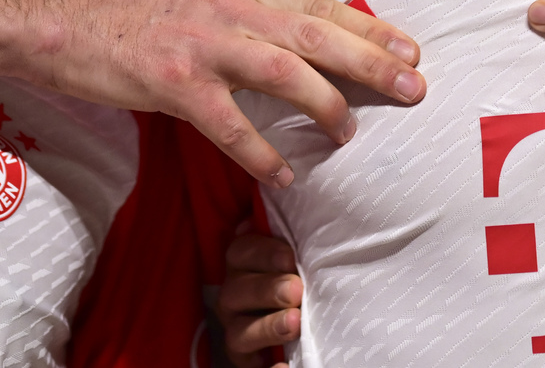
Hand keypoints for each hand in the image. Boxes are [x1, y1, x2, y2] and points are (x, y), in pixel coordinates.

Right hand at [46, 0, 424, 187]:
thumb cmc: (120, 4)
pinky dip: (261, 152)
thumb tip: (285, 29)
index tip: (408, 46)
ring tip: (350, 132)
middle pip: (317, 32)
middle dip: (371, 60)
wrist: (51, 12)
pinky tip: (284, 173)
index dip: (367, 26)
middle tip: (412, 84)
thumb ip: (239, 6)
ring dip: (325, 103)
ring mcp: (200, 43)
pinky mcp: (171, 81)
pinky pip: (229, 123)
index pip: (317, 3)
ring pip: (285, 71)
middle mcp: (227, 6)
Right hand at [215, 224, 302, 364]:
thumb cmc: (304, 272)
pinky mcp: (246, 358)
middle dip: (266, 290)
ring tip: (294, 323)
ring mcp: (238, 327)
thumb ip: (292, 236)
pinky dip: (269, 367)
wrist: (309, 314)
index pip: (240, 252)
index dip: (262, 253)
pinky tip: (284, 366)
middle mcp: (234, 295)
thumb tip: (298, 193)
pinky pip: (250, 364)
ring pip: (239, 330)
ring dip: (267, 326)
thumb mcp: (297, 252)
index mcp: (244, 263)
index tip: (289, 257)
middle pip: (236, 291)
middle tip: (295, 290)